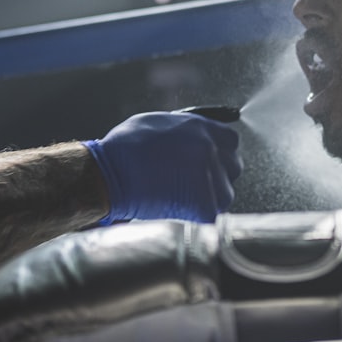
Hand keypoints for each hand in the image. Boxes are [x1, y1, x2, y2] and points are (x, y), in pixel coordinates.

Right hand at [85, 111, 242, 222]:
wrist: (108, 174)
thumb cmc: (124, 149)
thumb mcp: (158, 123)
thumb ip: (185, 131)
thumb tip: (195, 137)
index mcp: (200, 128)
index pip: (231, 141)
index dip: (222, 153)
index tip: (214, 162)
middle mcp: (210, 150)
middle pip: (233, 167)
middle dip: (219, 176)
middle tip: (196, 184)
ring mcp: (209, 177)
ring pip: (225, 194)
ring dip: (210, 199)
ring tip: (183, 200)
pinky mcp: (203, 205)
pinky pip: (212, 216)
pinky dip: (198, 218)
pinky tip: (181, 213)